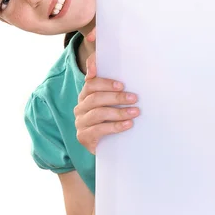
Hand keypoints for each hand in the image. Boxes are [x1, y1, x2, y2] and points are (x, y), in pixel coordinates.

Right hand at [74, 27, 139, 153]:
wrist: (108, 148)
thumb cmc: (111, 120)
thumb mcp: (112, 102)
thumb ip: (111, 85)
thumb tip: (100, 66)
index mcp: (85, 95)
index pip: (91, 84)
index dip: (105, 83)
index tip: (122, 85)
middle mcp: (80, 108)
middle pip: (95, 98)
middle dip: (116, 97)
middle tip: (134, 98)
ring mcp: (80, 123)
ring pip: (98, 113)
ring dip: (118, 112)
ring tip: (135, 112)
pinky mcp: (83, 137)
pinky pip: (98, 130)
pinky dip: (115, 126)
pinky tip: (128, 124)